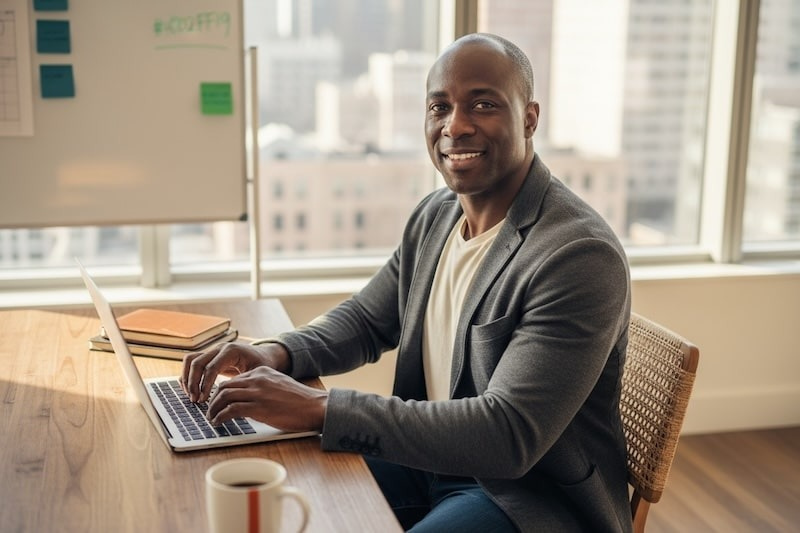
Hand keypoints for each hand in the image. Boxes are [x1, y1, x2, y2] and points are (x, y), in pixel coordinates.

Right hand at [180, 342, 289, 402]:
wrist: (264, 355)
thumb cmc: (263, 364)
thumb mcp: (258, 373)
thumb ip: (245, 383)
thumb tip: (231, 399)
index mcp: (231, 351)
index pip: (211, 367)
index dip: (205, 385)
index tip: (203, 400)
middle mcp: (219, 348)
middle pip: (196, 362)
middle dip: (192, 383)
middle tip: (195, 400)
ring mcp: (213, 350)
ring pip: (190, 360)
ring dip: (187, 378)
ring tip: (191, 396)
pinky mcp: (209, 356)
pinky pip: (192, 362)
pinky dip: (187, 375)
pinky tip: (191, 390)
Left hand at [206, 366, 327, 432]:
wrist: (315, 406)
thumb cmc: (300, 401)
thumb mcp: (279, 386)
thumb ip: (263, 388)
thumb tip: (247, 401)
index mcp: (262, 372)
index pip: (234, 379)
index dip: (221, 392)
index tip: (217, 401)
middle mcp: (257, 379)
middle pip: (224, 386)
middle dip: (213, 399)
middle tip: (210, 410)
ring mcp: (257, 393)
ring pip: (224, 396)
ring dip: (213, 409)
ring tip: (211, 418)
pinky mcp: (258, 407)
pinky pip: (231, 410)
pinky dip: (220, 417)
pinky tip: (218, 423)